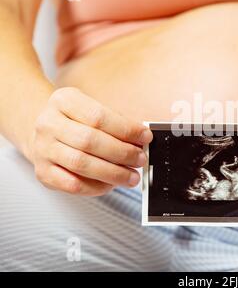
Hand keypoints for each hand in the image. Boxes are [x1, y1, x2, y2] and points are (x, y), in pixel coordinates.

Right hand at [30, 87, 151, 195]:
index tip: (145, 137)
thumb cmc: (75, 120)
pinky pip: (73, 184)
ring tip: (131, 176)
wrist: (44, 130)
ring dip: (113, 173)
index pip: (98, 117)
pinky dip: (96, 187)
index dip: (126, 129)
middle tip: (140, 159)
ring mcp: (43, 149)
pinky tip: (111, 184)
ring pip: (81, 164)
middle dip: (122, 153)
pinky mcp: (43, 172)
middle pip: (90, 141)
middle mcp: (49, 123)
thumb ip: (117, 122)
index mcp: (64, 101)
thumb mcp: (94, 109)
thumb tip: (142, 138)